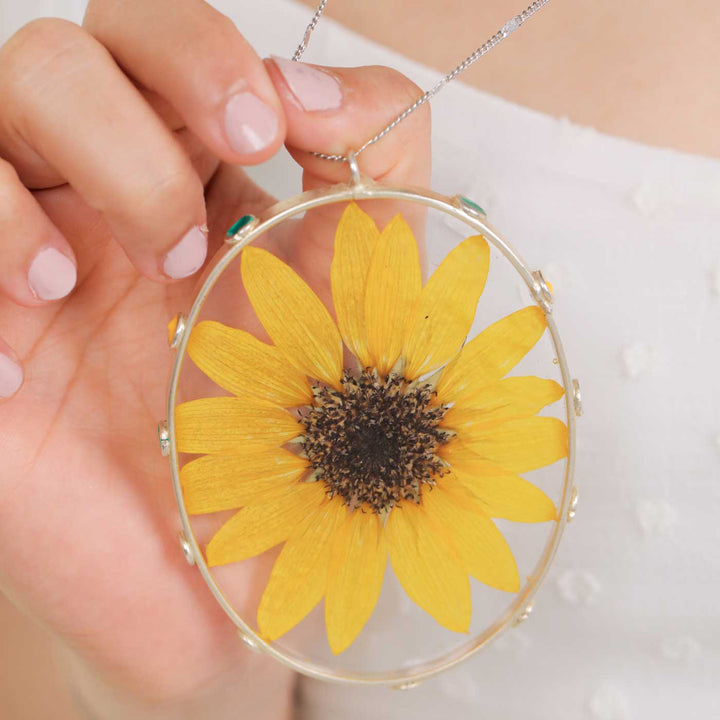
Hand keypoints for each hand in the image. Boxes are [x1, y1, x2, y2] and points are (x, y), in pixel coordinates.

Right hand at [0, 0, 429, 712]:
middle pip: (61, 58)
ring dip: (36, 188)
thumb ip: (378, 160)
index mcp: (191, 178)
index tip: (271, 135)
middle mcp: (96, 201)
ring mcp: (21, 265)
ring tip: (89, 288)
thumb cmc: (305, 429)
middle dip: (130, 121)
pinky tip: (16, 365)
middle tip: (188, 237)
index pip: (159, 41)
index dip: (202, 56)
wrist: (235, 569)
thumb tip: (306, 82)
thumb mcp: (372, 281)